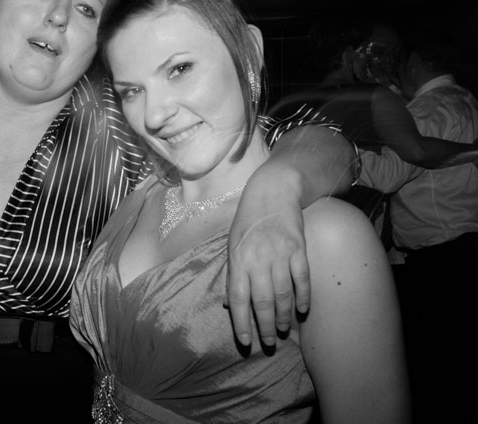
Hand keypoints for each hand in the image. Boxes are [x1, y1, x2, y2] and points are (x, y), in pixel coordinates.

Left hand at [226, 165, 309, 347]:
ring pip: (283, 294)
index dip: (241, 322)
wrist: (272, 192)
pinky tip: (302, 311)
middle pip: (262, 301)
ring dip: (284, 316)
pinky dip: (303, 297)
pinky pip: (302, 279)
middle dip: (265, 326)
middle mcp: (257, 259)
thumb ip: (233, 275)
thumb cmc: (248, 222)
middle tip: (270, 342)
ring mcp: (279, 253)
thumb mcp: (232, 245)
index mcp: (237, 259)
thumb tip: (230, 304)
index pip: (238, 298)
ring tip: (284, 331)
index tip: (246, 342)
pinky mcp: (298, 248)